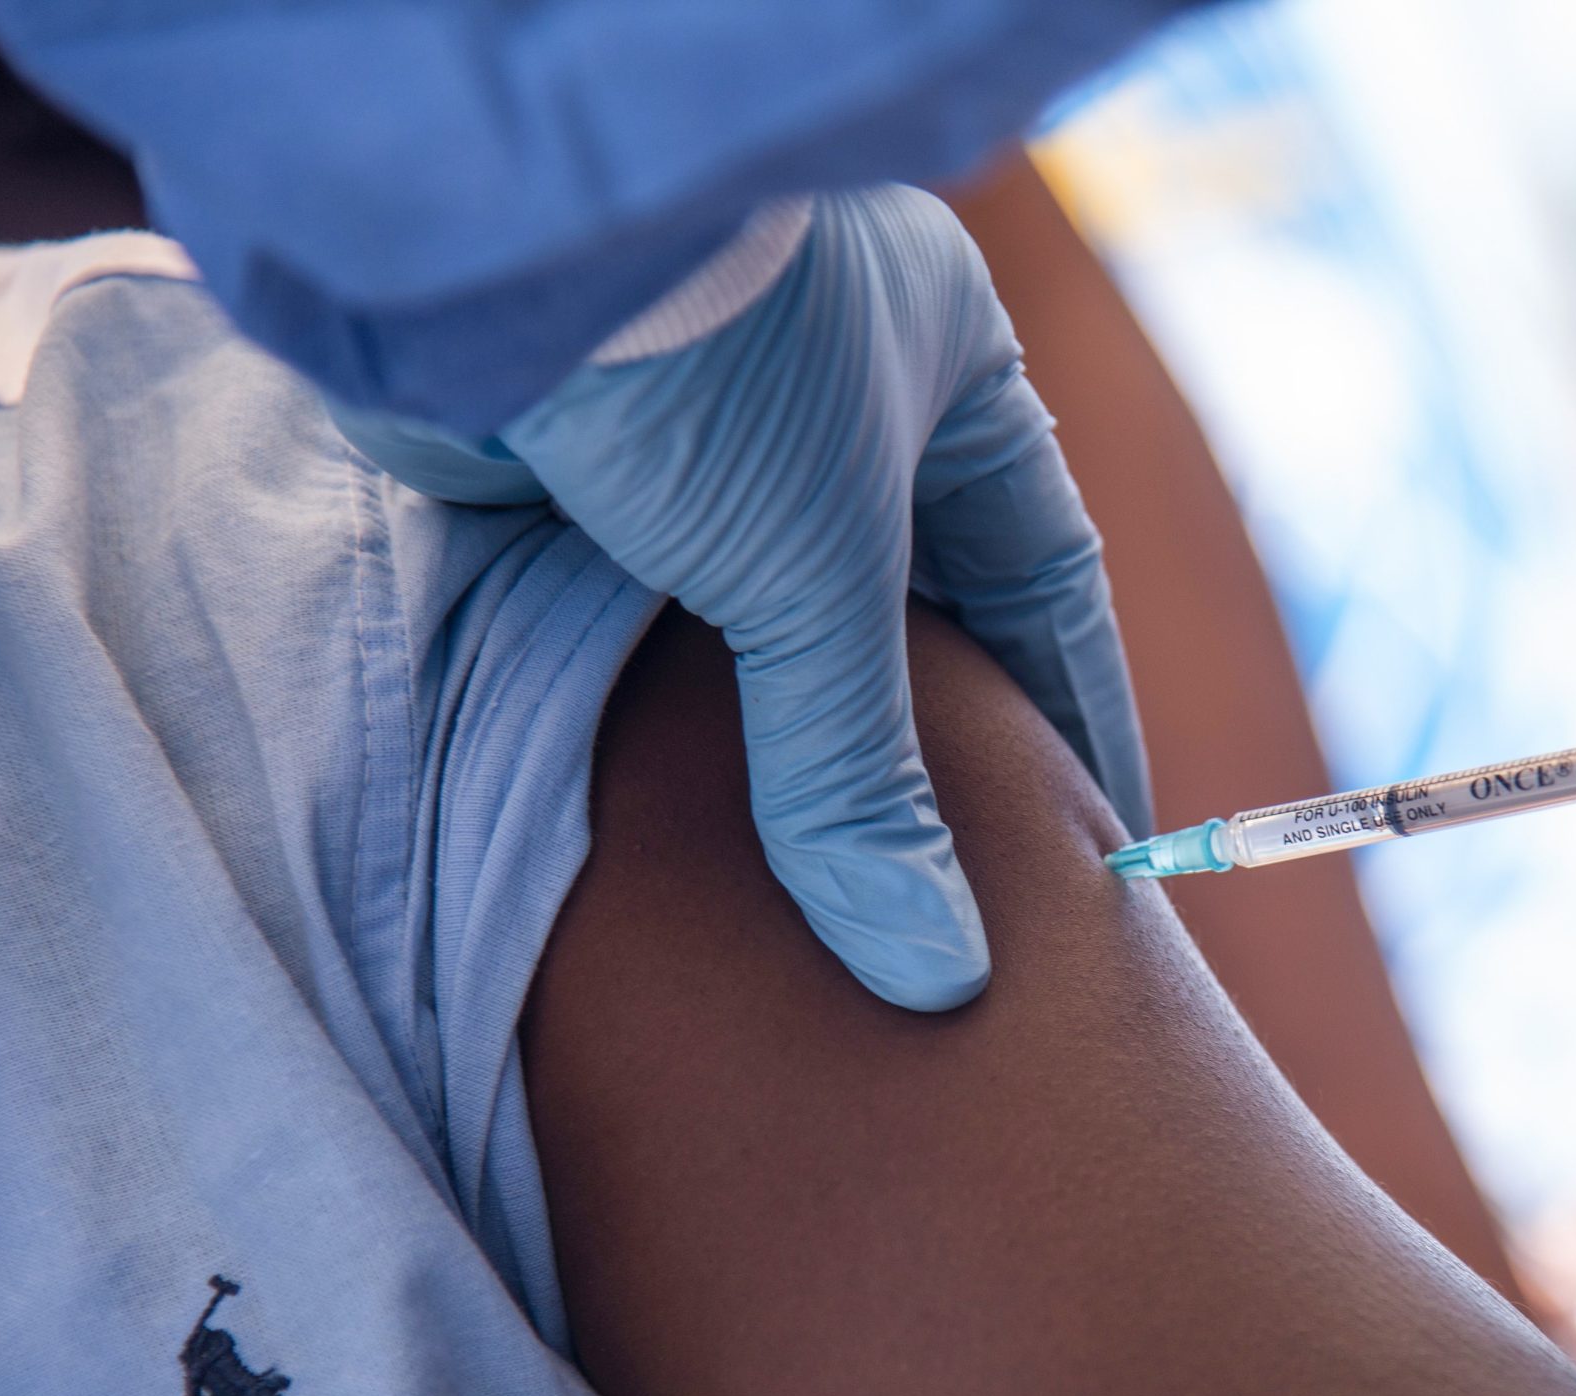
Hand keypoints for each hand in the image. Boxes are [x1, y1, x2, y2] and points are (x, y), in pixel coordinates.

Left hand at [344, 187, 1151, 1010]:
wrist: (474, 243)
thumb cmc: (705, 356)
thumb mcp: (817, 578)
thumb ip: (864, 781)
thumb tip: (934, 972)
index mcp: (951, 366)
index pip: (1043, 574)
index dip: (1073, 715)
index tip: (1101, 843)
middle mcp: (836, 385)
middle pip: (909, 605)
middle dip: (930, 743)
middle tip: (965, 889)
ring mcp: (701, 418)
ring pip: (771, 613)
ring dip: (785, 733)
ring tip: (827, 879)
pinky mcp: (577, 458)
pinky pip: (645, 612)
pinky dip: (665, 708)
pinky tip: (687, 810)